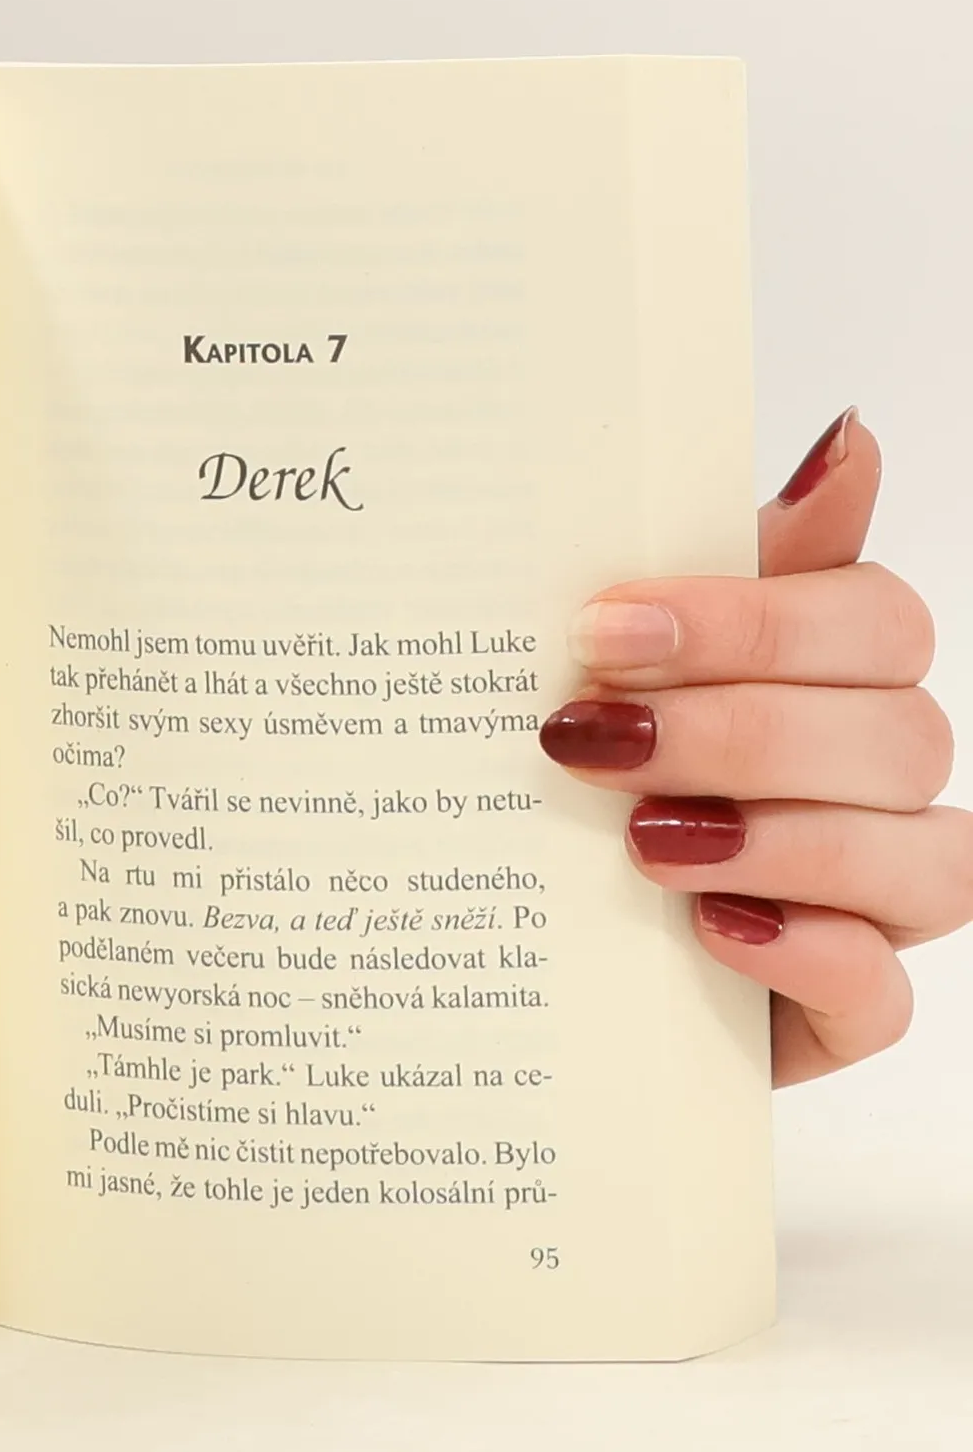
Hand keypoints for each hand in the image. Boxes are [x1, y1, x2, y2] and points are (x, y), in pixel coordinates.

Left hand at [540, 410, 970, 1083]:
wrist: (530, 941)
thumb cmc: (591, 775)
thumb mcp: (628, 662)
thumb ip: (733, 559)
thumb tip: (848, 437)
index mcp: (837, 683)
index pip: (875, 624)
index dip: (754, 622)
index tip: (605, 626)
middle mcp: (876, 786)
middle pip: (898, 736)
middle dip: (740, 730)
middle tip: (595, 736)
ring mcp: (873, 905)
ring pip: (921, 861)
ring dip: (779, 839)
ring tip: (643, 840)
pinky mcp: (840, 1013)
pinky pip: (880, 993)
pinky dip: (804, 952)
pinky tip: (712, 926)